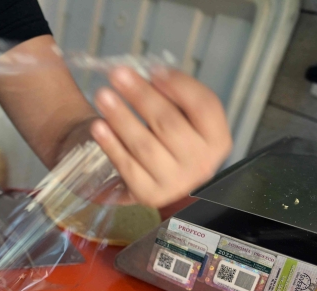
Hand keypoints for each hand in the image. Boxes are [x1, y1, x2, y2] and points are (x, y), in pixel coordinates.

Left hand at [90, 67, 231, 208]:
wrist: (153, 177)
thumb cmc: (169, 138)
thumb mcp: (183, 116)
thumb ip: (174, 97)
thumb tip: (153, 76)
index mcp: (217, 139)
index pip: (205, 106)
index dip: (179, 85)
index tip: (153, 70)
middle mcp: (202, 164)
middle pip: (170, 124)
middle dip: (141, 96)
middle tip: (118, 75)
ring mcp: (176, 183)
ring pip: (146, 145)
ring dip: (122, 117)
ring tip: (103, 96)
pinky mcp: (150, 195)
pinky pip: (127, 165)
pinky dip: (111, 144)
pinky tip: (99, 127)